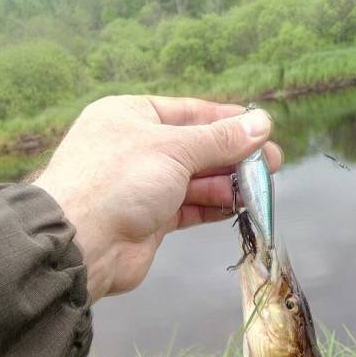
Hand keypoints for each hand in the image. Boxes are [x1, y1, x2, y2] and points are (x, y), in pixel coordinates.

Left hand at [34, 96, 281, 302]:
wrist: (83, 243)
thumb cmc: (120, 181)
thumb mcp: (174, 149)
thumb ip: (220, 140)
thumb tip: (261, 123)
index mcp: (133, 115)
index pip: (190, 112)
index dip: (227, 120)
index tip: (261, 129)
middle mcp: (138, 148)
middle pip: (197, 148)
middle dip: (234, 157)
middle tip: (272, 164)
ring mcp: (144, 186)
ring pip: (196, 180)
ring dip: (228, 184)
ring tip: (260, 189)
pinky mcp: (151, 220)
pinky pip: (190, 207)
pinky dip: (213, 207)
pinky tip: (238, 207)